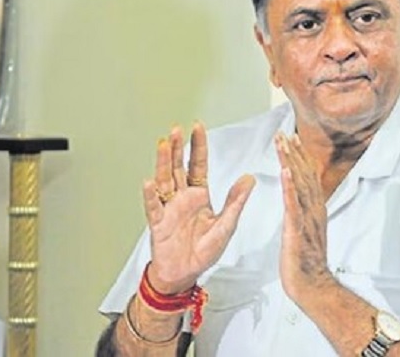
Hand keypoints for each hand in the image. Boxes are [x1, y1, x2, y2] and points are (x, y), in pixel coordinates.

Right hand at [143, 122, 255, 293]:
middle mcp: (181, 197)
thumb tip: (250, 178)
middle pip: (178, 167)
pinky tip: (149, 182)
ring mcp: (168, 208)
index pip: (198, 164)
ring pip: (164, 180)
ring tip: (164, 145)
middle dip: (178, 148)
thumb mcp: (227, 224)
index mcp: (199, 195)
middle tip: (176, 129)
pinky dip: (151, 195)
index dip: (198, 146)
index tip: (197, 127)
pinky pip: (154, 207)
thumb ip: (236, 201)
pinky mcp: (158, 223)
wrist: (186, 273)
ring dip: (164, 163)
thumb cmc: (204, 250)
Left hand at [275, 133, 333, 301]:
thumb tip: (298, 195)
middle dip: (293, 152)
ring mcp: (307, 218)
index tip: (291, 138)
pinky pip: (294, 204)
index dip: (299, 155)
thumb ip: (303, 209)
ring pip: (300, 183)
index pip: (307, 175)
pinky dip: (291, 186)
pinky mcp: (298, 229)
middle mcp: (313, 208)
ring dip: (291, 161)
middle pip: (304, 174)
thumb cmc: (305, 259)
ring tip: (283, 143)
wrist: (311, 283)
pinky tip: (286, 171)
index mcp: (314, 208)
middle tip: (283, 133)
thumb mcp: (305, 228)